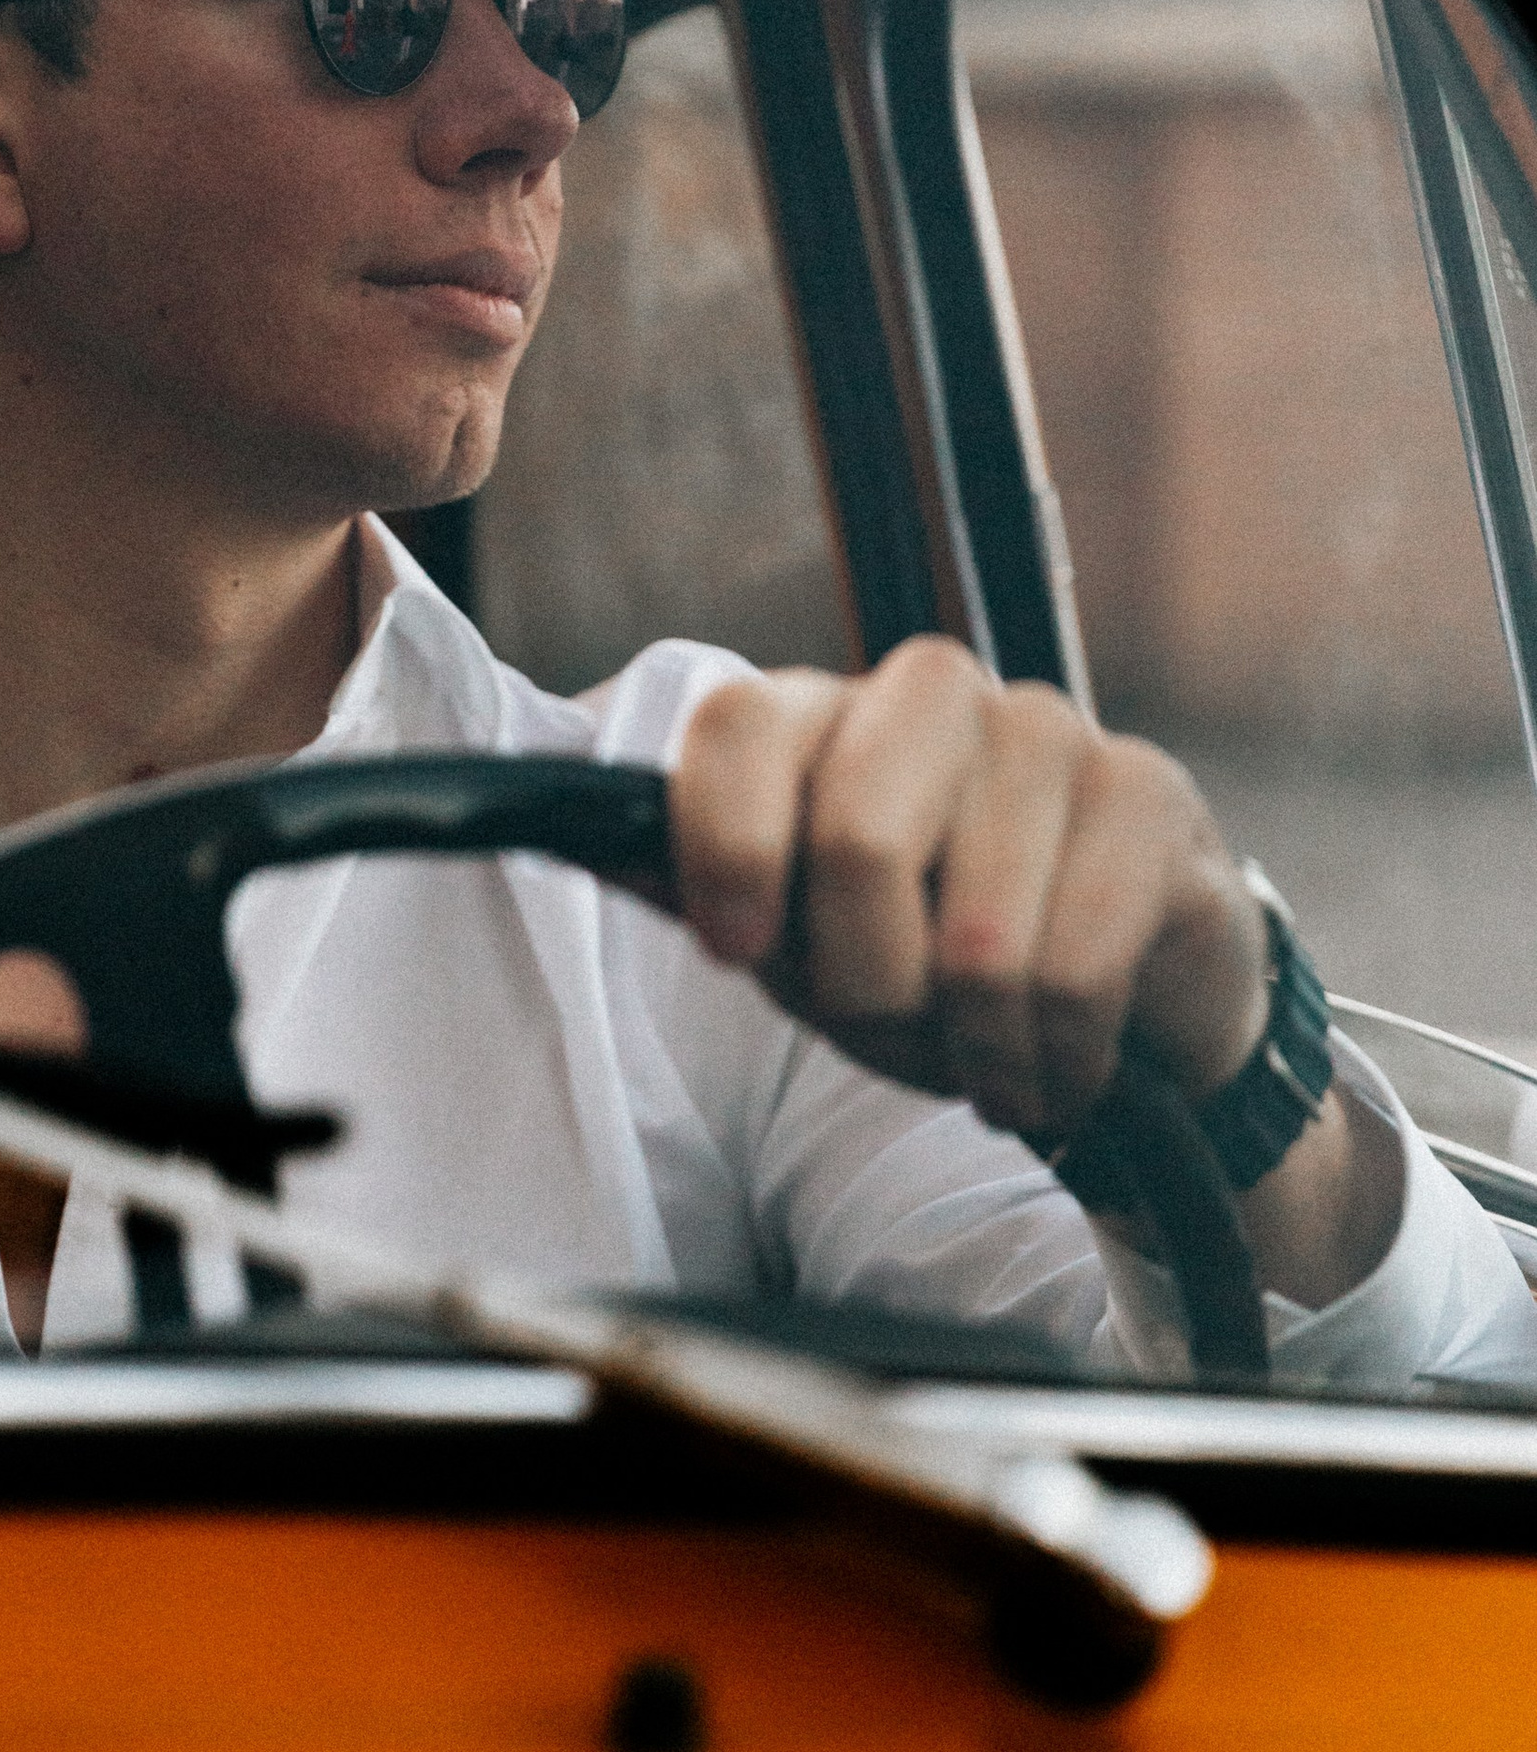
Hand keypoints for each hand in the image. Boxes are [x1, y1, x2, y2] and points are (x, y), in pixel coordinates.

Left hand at [666, 636, 1268, 1143]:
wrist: (1123, 989)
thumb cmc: (933, 958)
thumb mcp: (803, 939)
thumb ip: (707, 890)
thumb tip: (604, 848)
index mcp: (824, 716)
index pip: (739, 724)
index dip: (725, 843)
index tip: (739, 948)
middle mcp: (931, 695)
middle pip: (856, 834)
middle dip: (866, 982)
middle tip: (892, 1023)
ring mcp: (1048, 731)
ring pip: (976, 936)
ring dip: (971, 1042)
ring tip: (984, 1046)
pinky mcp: (1147, 794)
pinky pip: (1072, 971)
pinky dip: (1053, 1055)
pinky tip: (1058, 1057)